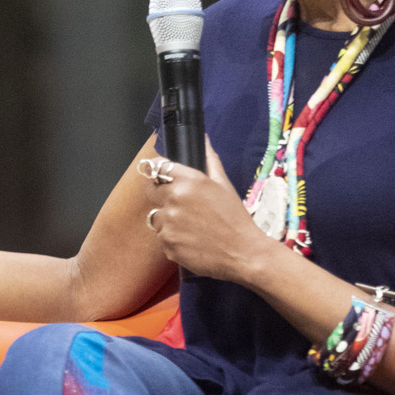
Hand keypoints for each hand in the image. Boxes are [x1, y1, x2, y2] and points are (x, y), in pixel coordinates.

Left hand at [137, 144, 274, 282]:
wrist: (242, 253)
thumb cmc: (235, 219)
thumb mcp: (224, 185)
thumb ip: (210, 162)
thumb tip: (204, 141)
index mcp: (189, 181)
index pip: (157, 167)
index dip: (157, 171)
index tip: (160, 175)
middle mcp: (174, 200)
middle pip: (151, 191)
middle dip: (162, 196)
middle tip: (181, 205)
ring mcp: (168, 224)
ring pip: (156, 217)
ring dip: (168, 220)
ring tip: (192, 227)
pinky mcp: (166, 244)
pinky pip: (162, 238)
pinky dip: (173, 239)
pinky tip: (192, 240)